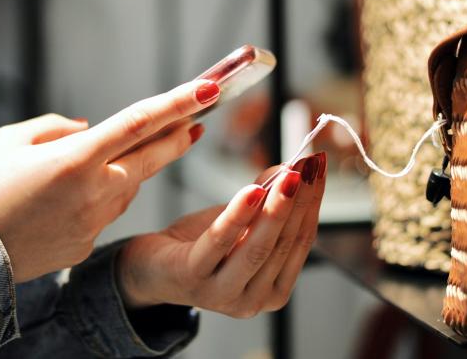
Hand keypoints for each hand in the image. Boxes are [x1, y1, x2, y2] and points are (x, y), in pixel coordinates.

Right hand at [0, 80, 220, 281]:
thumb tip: (88, 129)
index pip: (138, 123)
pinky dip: (99, 199)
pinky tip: (69, 202)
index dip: (177, 105)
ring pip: (127, 187)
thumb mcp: (10, 141)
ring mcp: (96, 220)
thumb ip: (56, 128)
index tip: (206, 91)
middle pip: (151, 157)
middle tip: (198, 123)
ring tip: (84, 170)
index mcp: (74, 159)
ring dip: (124, 171)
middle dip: (178, 138)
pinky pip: (107, 212)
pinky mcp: (90, 242)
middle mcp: (94, 190)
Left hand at [118, 153, 326, 317]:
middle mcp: (253, 301)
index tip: (318, 166)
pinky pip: (219, 242)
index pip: (302, 242)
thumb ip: (266, 202)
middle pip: (283, 244)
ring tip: (288, 176)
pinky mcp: (192, 278)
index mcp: (273, 290)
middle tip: (307, 165)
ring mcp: (223, 294)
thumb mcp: (239, 223)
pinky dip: (237, 215)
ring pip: (257, 247)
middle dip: (298, 200)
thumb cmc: (198, 247)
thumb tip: (291, 168)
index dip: (312, 202)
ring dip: (276, 208)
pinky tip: (251, 191)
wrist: (149, 267)